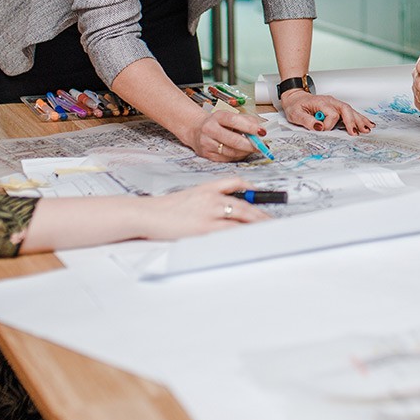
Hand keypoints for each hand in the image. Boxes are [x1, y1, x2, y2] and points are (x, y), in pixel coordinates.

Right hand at [144, 177, 268, 237]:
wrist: (147, 214)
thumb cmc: (165, 209)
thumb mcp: (188, 197)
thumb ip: (206, 199)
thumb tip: (223, 208)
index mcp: (206, 188)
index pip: (234, 182)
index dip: (251, 187)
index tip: (260, 193)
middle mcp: (211, 197)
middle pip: (244, 202)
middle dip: (260, 212)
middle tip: (272, 219)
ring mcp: (209, 212)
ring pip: (241, 215)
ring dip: (257, 222)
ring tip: (268, 229)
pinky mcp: (205, 228)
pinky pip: (231, 230)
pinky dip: (243, 232)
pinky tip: (251, 237)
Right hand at [179, 106, 267, 161]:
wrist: (196, 129)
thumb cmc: (218, 123)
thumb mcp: (231, 116)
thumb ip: (247, 120)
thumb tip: (260, 130)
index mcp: (218, 116)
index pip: (235, 121)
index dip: (250, 127)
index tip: (262, 132)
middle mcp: (209, 129)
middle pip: (233, 140)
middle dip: (250, 145)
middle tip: (261, 146)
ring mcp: (207, 143)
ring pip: (231, 152)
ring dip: (245, 152)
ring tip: (252, 149)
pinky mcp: (206, 155)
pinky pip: (227, 159)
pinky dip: (238, 157)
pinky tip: (241, 152)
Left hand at [279, 87, 373, 134]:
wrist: (295, 97)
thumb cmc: (295, 105)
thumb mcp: (296, 114)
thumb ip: (307, 121)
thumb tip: (319, 127)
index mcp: (321, 102)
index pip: (332, 114)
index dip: (329, 125)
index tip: (322, 130)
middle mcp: (330, 101)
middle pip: (345, 109)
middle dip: (352, 121)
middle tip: (357, 132)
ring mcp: (335, 104)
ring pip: (350, 110)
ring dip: (359, 120)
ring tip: (367, 128)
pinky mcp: (336, 108)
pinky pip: (350, 112)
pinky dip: (359, 117)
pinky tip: (366, 122)